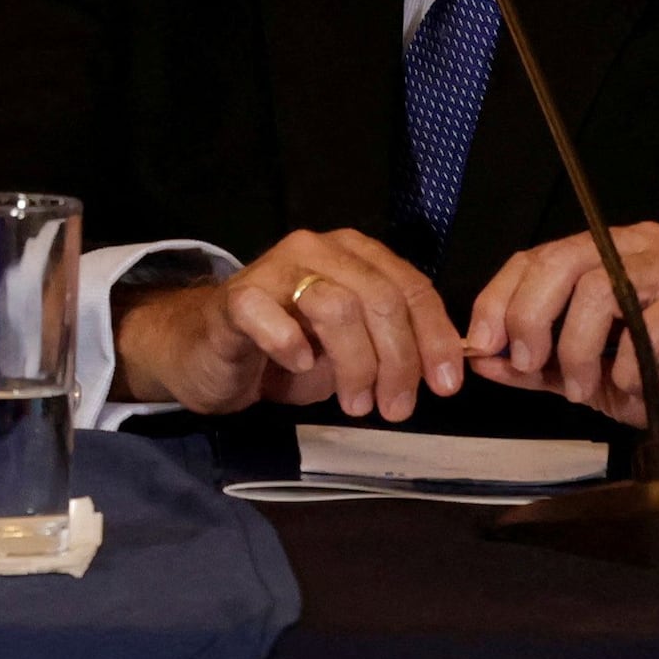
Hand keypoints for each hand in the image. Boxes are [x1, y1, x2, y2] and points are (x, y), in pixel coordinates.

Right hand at [115, 228, 466, 420]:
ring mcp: (273, 270)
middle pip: (380, 299)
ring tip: (358, 405)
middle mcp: (317, 249)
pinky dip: (292, 346)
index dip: (435, 338)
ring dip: (357, 364)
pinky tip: (299, 367)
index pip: (411, 288)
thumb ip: (396, 342)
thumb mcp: (354, 346)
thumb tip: (452, 368)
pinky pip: (270, 317)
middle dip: (399, 361)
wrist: (206, 351)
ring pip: (336, 307)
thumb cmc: (288, 350)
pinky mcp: (236, 299)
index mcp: (354, 254)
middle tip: (396, 408)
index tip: (446, 385)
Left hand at [464, 221, 658, 422]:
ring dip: (578, 347)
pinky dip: (629, 362)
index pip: (535, 258)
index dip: (499, 298)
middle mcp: (639, 246)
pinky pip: (652, 324)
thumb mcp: (583, 374)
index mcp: (604, 253)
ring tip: (581, 387)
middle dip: (530, 316)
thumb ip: (533, 364)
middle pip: (562, 261)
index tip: (482, 343)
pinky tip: (630, 385)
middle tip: (528, 363)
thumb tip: (479, 357)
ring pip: (600, 288)